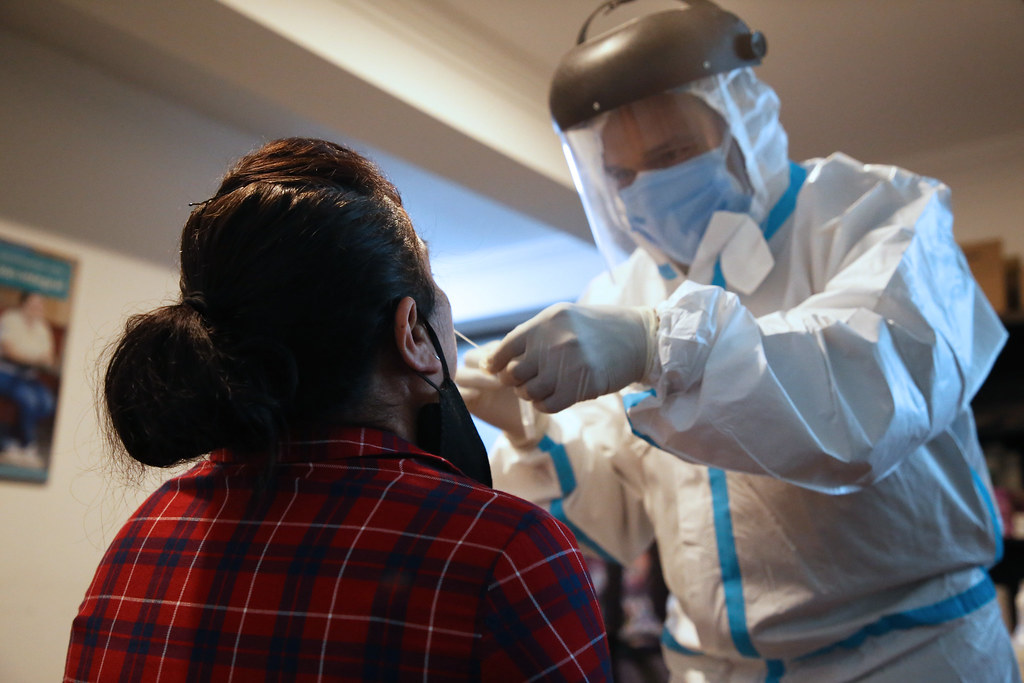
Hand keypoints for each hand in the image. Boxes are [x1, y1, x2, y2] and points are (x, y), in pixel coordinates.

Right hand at [457, 345, 547, 447]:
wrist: (528, 418)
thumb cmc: (530, 391)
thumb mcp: (527, 372)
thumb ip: (517, 360)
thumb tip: (507, 351)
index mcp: (493, 357)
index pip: (487, 347)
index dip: (495, 353)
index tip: (510, 363)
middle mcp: (479, 368)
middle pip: (470, 357)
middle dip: (485, 364)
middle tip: (502, 375)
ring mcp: (471, 385)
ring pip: (460, 374)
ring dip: (476, 377)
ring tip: (496, 385)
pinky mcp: (467, 401)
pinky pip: (457, 393)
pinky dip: (465, 392)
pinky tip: (478, 395)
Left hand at [486, 303, 658, 412]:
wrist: (638, 339)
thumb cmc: (597, 328)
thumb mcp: (563, 318)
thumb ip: (533, 334)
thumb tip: (497, 357)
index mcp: (546, 323)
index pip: (506, 348)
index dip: (496, 363)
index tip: (495, 369)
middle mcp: (553, 343)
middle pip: (513, 374)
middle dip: (514, 381)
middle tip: (525, 380)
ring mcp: (567, 366)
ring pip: (528, 392)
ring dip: (531, 394)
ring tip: (543, 387)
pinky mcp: (580, 387)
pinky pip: (546, 405)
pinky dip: (544, 404)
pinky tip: (553, 397)